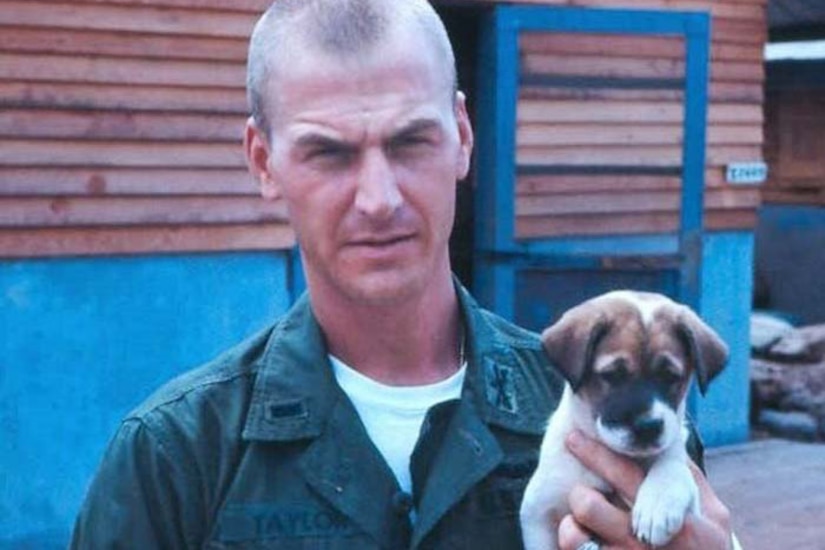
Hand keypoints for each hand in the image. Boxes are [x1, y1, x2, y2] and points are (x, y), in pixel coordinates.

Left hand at [557, 430, 732, 549]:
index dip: (595, 454)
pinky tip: (583, 541)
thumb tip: (672, 438)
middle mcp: (644, 543)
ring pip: (574, 536)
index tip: (574, 438)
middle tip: (581, 492)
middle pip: (589, 505)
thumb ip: (689, 478)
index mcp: (672, 520)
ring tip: (578, 524)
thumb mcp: (713, 517)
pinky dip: (572, 546)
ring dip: (571, 526)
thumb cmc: (707, 549)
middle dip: (580, 493)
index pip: (625, 475)